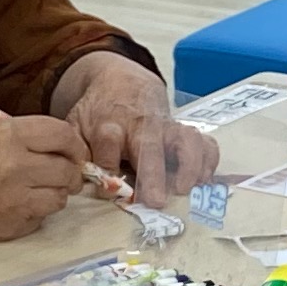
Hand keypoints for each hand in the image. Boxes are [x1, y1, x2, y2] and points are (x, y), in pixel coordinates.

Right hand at [0, 112, 89, 240]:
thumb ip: (19, 137)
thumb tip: (56, 148)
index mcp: (6, 136)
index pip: (63, 136)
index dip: (73, 143)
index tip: (72, 149)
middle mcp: (14, 169)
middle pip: (67, 171)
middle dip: (68, 171)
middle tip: (60, 171)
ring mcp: (12, 203)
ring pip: (58, 200)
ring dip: (52, 193)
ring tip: (32, 188)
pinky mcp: (6, 229)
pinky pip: (37, 220)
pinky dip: (32, 213)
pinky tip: (11, 204)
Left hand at [54, 52, 220, 209]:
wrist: (122, 84)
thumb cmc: (99, 115)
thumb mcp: (78, 127)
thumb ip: (78, 152)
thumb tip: (78, 181)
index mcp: (110, 125)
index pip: (108, 142)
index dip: (108, 164)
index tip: (108, 190)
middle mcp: (141, 126)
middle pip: (149, 146)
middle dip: (153, 174)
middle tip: (156, 201)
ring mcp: (166, 127)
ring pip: (185, 139)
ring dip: (188, 164)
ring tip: (184, 189)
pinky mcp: (184, 131)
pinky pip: (205, 142)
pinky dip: (208, 160)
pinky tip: (202, 180)